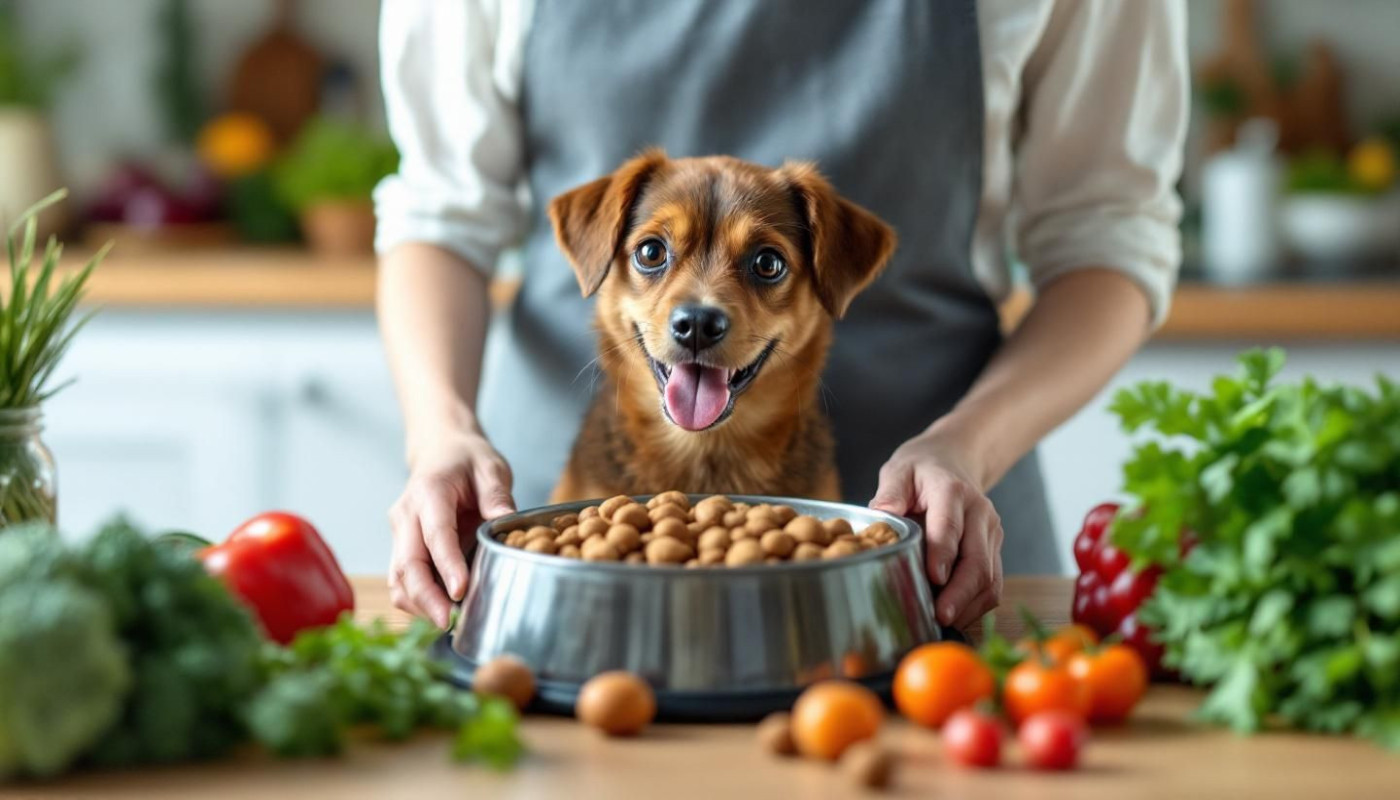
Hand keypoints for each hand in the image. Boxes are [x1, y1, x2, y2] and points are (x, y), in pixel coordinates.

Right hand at [388, 430, 515, 627]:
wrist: (441, 451)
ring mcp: (400, 533)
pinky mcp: (402, 547)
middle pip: (407, 564)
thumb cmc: (467, 460)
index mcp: (429, 493)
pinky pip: (402, 580)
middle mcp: (406, 515)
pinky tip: (441, 612)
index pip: (434, 534)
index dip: (446, 564)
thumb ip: (496, 495)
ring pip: (398, 578)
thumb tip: (505, 523)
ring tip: (448, 624)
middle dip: (426, 598)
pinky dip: (417, 600)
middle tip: (450, 622)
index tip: (460, 591)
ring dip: (419, 604)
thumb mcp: (490, 467)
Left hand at [869, 431, 1003, 630]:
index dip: (943, 554)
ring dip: (969, 604)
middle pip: (977, 560)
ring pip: (990, 577)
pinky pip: (993, 583)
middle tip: (940, 616)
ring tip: (943, 622)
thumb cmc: (922, 470)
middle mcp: (979, 513)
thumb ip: (890, 492)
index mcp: (953, 491)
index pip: (950, 526)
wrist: (955, 460)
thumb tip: (882, 514)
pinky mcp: (995, 549)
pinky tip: (955, 615)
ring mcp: (991, 533)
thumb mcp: (900, 470)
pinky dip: (976, 604)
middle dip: (960, 593)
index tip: (934, 578)